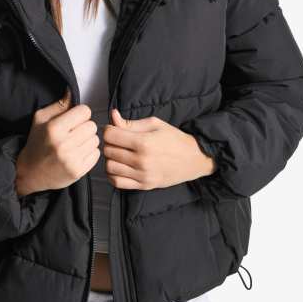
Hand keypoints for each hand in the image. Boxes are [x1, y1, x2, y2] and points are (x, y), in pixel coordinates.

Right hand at [16, 87, 99, 196]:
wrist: (30, 172)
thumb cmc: (36, 142)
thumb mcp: (40, 119)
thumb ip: (59, 105)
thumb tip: (71, 91)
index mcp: (54, 128)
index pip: (84, 111)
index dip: (80, 113)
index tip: (73, 119)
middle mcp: (63, 144)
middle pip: (92, 125)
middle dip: (84, 127)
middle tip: (74, 132)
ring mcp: (71, 160)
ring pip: (96, 140)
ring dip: (87, 140)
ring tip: (75, 143)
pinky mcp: (78, 171)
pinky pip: (96, 154)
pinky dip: (89, 152)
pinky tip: (77, 153)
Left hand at [102, 109, 216, 189]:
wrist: (194, 159)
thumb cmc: (175, 138)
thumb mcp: (155, 124)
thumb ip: (131, 123)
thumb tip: (112, 115)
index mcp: (144, 142)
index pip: (110, 135)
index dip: (109, 130)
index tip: (114, 129)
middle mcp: (141, 160)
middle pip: (108, 151)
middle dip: (109, 143)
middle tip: (118, 140)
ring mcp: (142, 175)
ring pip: (110, 167)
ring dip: (111, 159)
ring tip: (119, 153)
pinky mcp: (144, 185)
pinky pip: (117, 182)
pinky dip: (113, 174)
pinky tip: (120, 166)